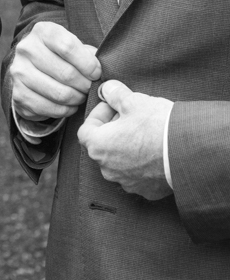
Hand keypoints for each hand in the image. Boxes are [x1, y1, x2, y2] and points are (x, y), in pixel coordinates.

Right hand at [11, 20, 100, 123]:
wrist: (31, 66)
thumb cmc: (61, 55)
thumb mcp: (74, 46)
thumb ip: (88, 55)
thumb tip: (102, 74)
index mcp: (42, 32)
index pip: (68, 47)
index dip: (89, 64)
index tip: (97, 74)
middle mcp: (26, 49)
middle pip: (66, 73)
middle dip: (85, 85)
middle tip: (90, 88)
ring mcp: (18, 72)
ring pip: (59, 93)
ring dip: (77, 98)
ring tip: (80, 96)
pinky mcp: (18, 94)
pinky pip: (49, 108)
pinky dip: (65, 110)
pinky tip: (69, 104)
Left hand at [78, 80, 172, 200]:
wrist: (192, 153)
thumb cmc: (158, 126)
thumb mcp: (133, 101)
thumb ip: (114, 94)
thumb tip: (107, 89)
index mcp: (98, 146)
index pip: (86, 129)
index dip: (98, 115)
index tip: (112, 106)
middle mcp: (107, 168)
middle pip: (103, 146)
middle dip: (113, 130)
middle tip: (130, 117)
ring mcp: (127, 182)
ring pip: (120, 162)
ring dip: (127, 148)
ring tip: (145, 134)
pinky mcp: (147, 191)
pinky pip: (138, 174)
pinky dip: (143, 164)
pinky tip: (156, 152)